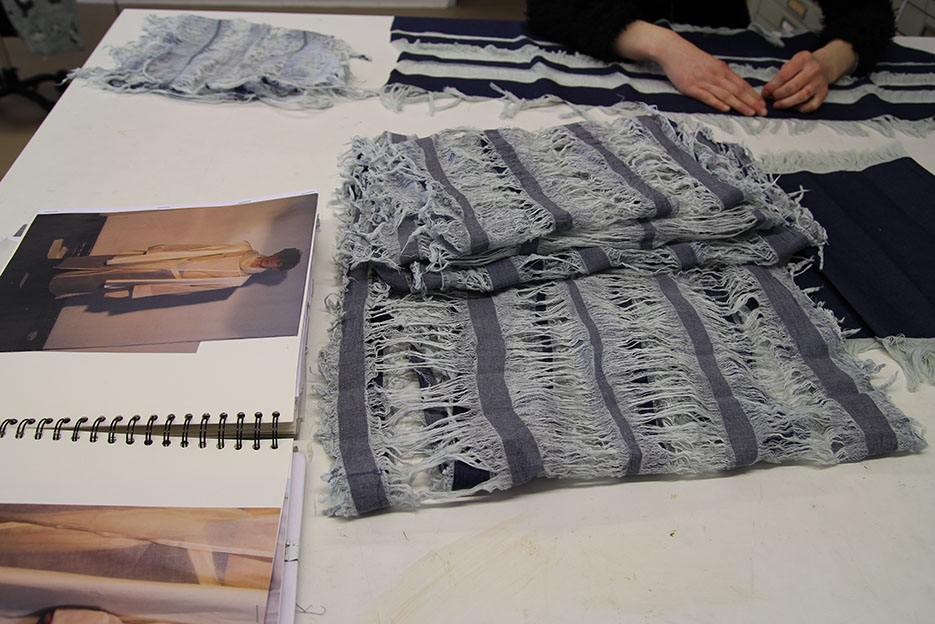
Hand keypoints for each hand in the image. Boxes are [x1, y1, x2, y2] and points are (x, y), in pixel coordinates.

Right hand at [614, 21, 766, 115]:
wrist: (674, 51)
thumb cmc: (691, 59)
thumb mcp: (711, 64)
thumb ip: (722, 76)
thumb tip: (733, 87)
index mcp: (722, 70)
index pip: (742, 84)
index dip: (754, 95)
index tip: (763, 104)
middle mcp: (716, 75)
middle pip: (738, 90)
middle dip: (752, 102)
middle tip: (762, 112)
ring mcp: (704, 82)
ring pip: (726, 94)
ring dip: (739, 105)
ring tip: (750, 113)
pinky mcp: (692, 87)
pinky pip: (707, 96)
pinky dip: (717, 103)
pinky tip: (726, 108)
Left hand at [761, 40, 856, 112]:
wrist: (824, 65)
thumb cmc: (802, 66)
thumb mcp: (792, 63)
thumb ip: (781, 75)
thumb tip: (767, 91)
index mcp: (803, 59)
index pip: (784, 75)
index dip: (772, 86)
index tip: (764, 93)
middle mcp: (814, 70)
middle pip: (793, 87)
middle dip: (778, 95)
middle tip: (771, 99)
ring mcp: (820, 82)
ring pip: (802, 96)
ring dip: (787, 103)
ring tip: (777, 105)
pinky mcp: (824, 93)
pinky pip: (812, 105)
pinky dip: (801, 109)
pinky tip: (793, 107)